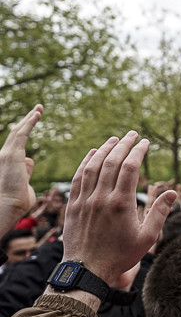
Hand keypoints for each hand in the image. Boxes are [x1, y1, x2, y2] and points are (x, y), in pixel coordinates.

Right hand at [0, 105, 42, 233]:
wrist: (6, 207)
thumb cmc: (16, 202)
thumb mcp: (24, 185)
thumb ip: (26, 172)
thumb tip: (30, 161)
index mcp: (9, 163)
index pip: (18, 142)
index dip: (25, 130)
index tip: (33, 121)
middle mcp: (5, 156)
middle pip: (17, 134)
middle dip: (27, 121)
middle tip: (38, 110)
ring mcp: (6, 155)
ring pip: (19, 132)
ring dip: (30, 119)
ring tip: (39, 109)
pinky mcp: (11, 155)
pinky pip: (22, 134)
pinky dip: (30, 122)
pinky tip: (37, 114)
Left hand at [61, 133, 176, 289]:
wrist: (87, 271)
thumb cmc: (120, 256)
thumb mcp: (147, 237)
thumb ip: (160, 212)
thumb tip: (172, 191)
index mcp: (121, 204)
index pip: (130, 168)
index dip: (138, 151)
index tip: (145, 143)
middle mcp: (101, 198)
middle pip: (111, 162)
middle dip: (123, 144)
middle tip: (132, 134)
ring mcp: (85, 201)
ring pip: (93, 166)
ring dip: (104, 149)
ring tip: (114, 139)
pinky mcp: (73, 206)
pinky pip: (77, 178)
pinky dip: (85, 163)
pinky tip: (91, 154)